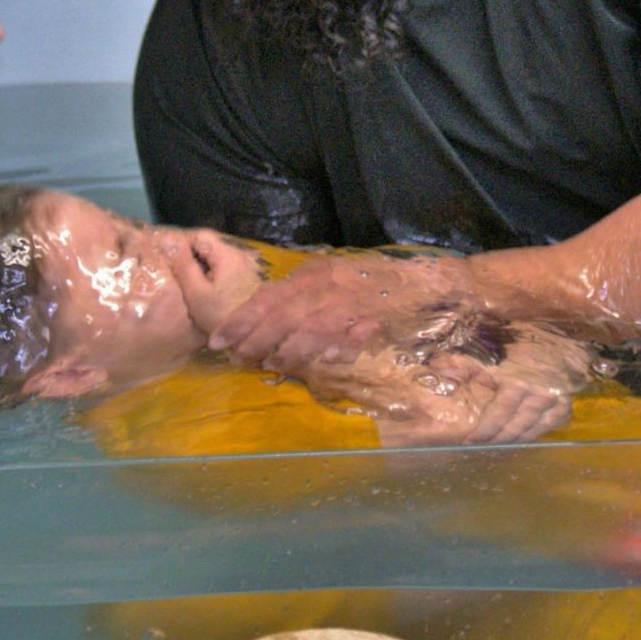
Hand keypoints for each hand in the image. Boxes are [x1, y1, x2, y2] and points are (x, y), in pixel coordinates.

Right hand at [163, 231, 262, 335]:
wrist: (252, 339)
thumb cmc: (221, 317)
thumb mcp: (196, 293)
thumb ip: (183, 266)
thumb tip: (169, 241)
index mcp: (229, 255)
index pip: (201, 235)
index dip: (182, 242)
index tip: (167, 256)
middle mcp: (241, 256)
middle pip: (210, 246)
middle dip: (190, 255)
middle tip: (173, 269)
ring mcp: (246, 268)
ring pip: (217, 258)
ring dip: (200, 266)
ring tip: (184, 279)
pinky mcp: (248, 281)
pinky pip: (224, 269)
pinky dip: (211, 274)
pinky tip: (202, 288)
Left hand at [211, 253, 463, 373]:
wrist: (422, 279)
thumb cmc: (371, 279)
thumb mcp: (331, 275)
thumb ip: (302, 290)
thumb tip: (265, 310)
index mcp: (315, 275)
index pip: (269, 297)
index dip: (242, 319)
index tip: (218, 340)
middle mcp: (329, 286)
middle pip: (284, 315)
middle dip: (257, 339)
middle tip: (238, 358)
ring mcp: (352, 303)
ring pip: (312, 329)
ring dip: (290, 350)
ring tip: (272, 364)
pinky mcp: (374, 319)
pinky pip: (349, 337)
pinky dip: (335, 349)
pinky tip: (325, 361)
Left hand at [373, 353, 572, 446]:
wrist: (559, 333)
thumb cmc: (521, 340)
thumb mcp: (489, 351)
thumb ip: (463, 364)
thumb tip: (434, 369)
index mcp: (517, 385)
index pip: (496, 419)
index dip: (482, 432)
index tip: (469, 441)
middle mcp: (538, 397)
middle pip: (512, 429)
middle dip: (494, 439)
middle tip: (480, 446)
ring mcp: (555, 403)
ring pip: (530, 432)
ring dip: (512, 439)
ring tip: (497, 443)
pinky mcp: (565, 406)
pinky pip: (547, 428)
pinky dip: (534, 433)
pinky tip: (522, 435)